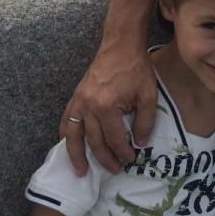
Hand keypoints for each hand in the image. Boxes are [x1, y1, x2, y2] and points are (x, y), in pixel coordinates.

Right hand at [60, 42, 157, 173]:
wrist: (121, 44)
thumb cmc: (136, 68)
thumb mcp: (148, 95)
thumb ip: (145, 121)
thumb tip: (140, 143)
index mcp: (107, 106)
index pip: (114, 138)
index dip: (123, 152)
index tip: (131, 159)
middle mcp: (88, 105)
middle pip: (94, 140)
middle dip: (104, 158)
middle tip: (114, 169)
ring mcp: (79, 100)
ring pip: (74, 134)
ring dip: (76, 154)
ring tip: (80, 171)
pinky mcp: (76, 95)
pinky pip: (67, 119)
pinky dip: (66, 134)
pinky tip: (68, 145)